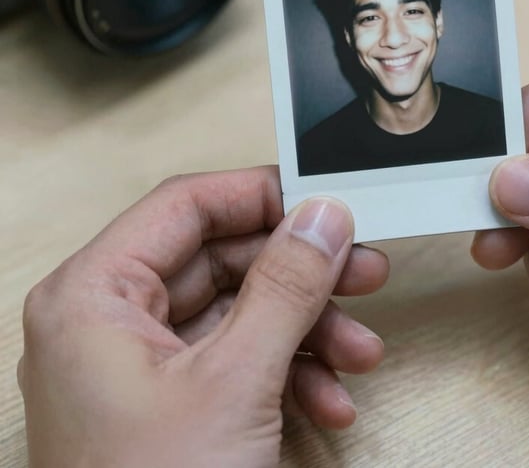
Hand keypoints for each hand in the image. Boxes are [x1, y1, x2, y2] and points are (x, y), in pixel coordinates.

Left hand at [18, 166, 388, 467]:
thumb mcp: (235, 383)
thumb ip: (285, 287)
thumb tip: (324, 216)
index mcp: (95, 297)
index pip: (186, 205)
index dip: (260, 194)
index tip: (324, 200)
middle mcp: (112, 322)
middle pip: (223, 260)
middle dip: (302, 273)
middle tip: (364, 268)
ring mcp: (143, 367)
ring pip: (241, 313)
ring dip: (309, 329)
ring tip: (362, 349)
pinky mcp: (172, 404)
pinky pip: (240, 361)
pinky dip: (291, 373)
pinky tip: (331, 400)